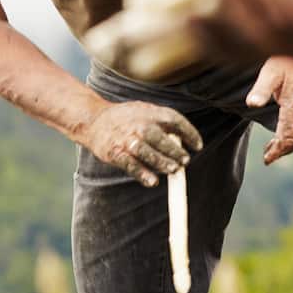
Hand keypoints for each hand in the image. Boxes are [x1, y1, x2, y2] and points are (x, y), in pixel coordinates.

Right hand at [82, 102, 201, 186]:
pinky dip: (142, 174)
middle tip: (185, 161)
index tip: (198, 146)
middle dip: (174, 150)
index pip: (173, 120)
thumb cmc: (124, 118)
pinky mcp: (115, 153)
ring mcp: (126, 139)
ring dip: (161, 162)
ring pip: (146, 152)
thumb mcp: (144, 111)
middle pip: (160, 137)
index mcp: (149, 112)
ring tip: (173, 170)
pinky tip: (152, 182)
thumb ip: (161, 123)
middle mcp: (138, 124)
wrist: (94, 120)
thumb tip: (182, 140)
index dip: (189, 132)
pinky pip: (130, 165)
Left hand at [246, 55, 292, 164]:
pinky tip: (289, 131)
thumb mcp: (270, 72)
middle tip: (268, 155)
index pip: (286, 139)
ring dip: (291, 144)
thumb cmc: (288, 59)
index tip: (267, 159)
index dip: (276, 151)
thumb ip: (261, 90)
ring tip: (276, 146)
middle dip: (282, 151)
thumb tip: (251, 103)